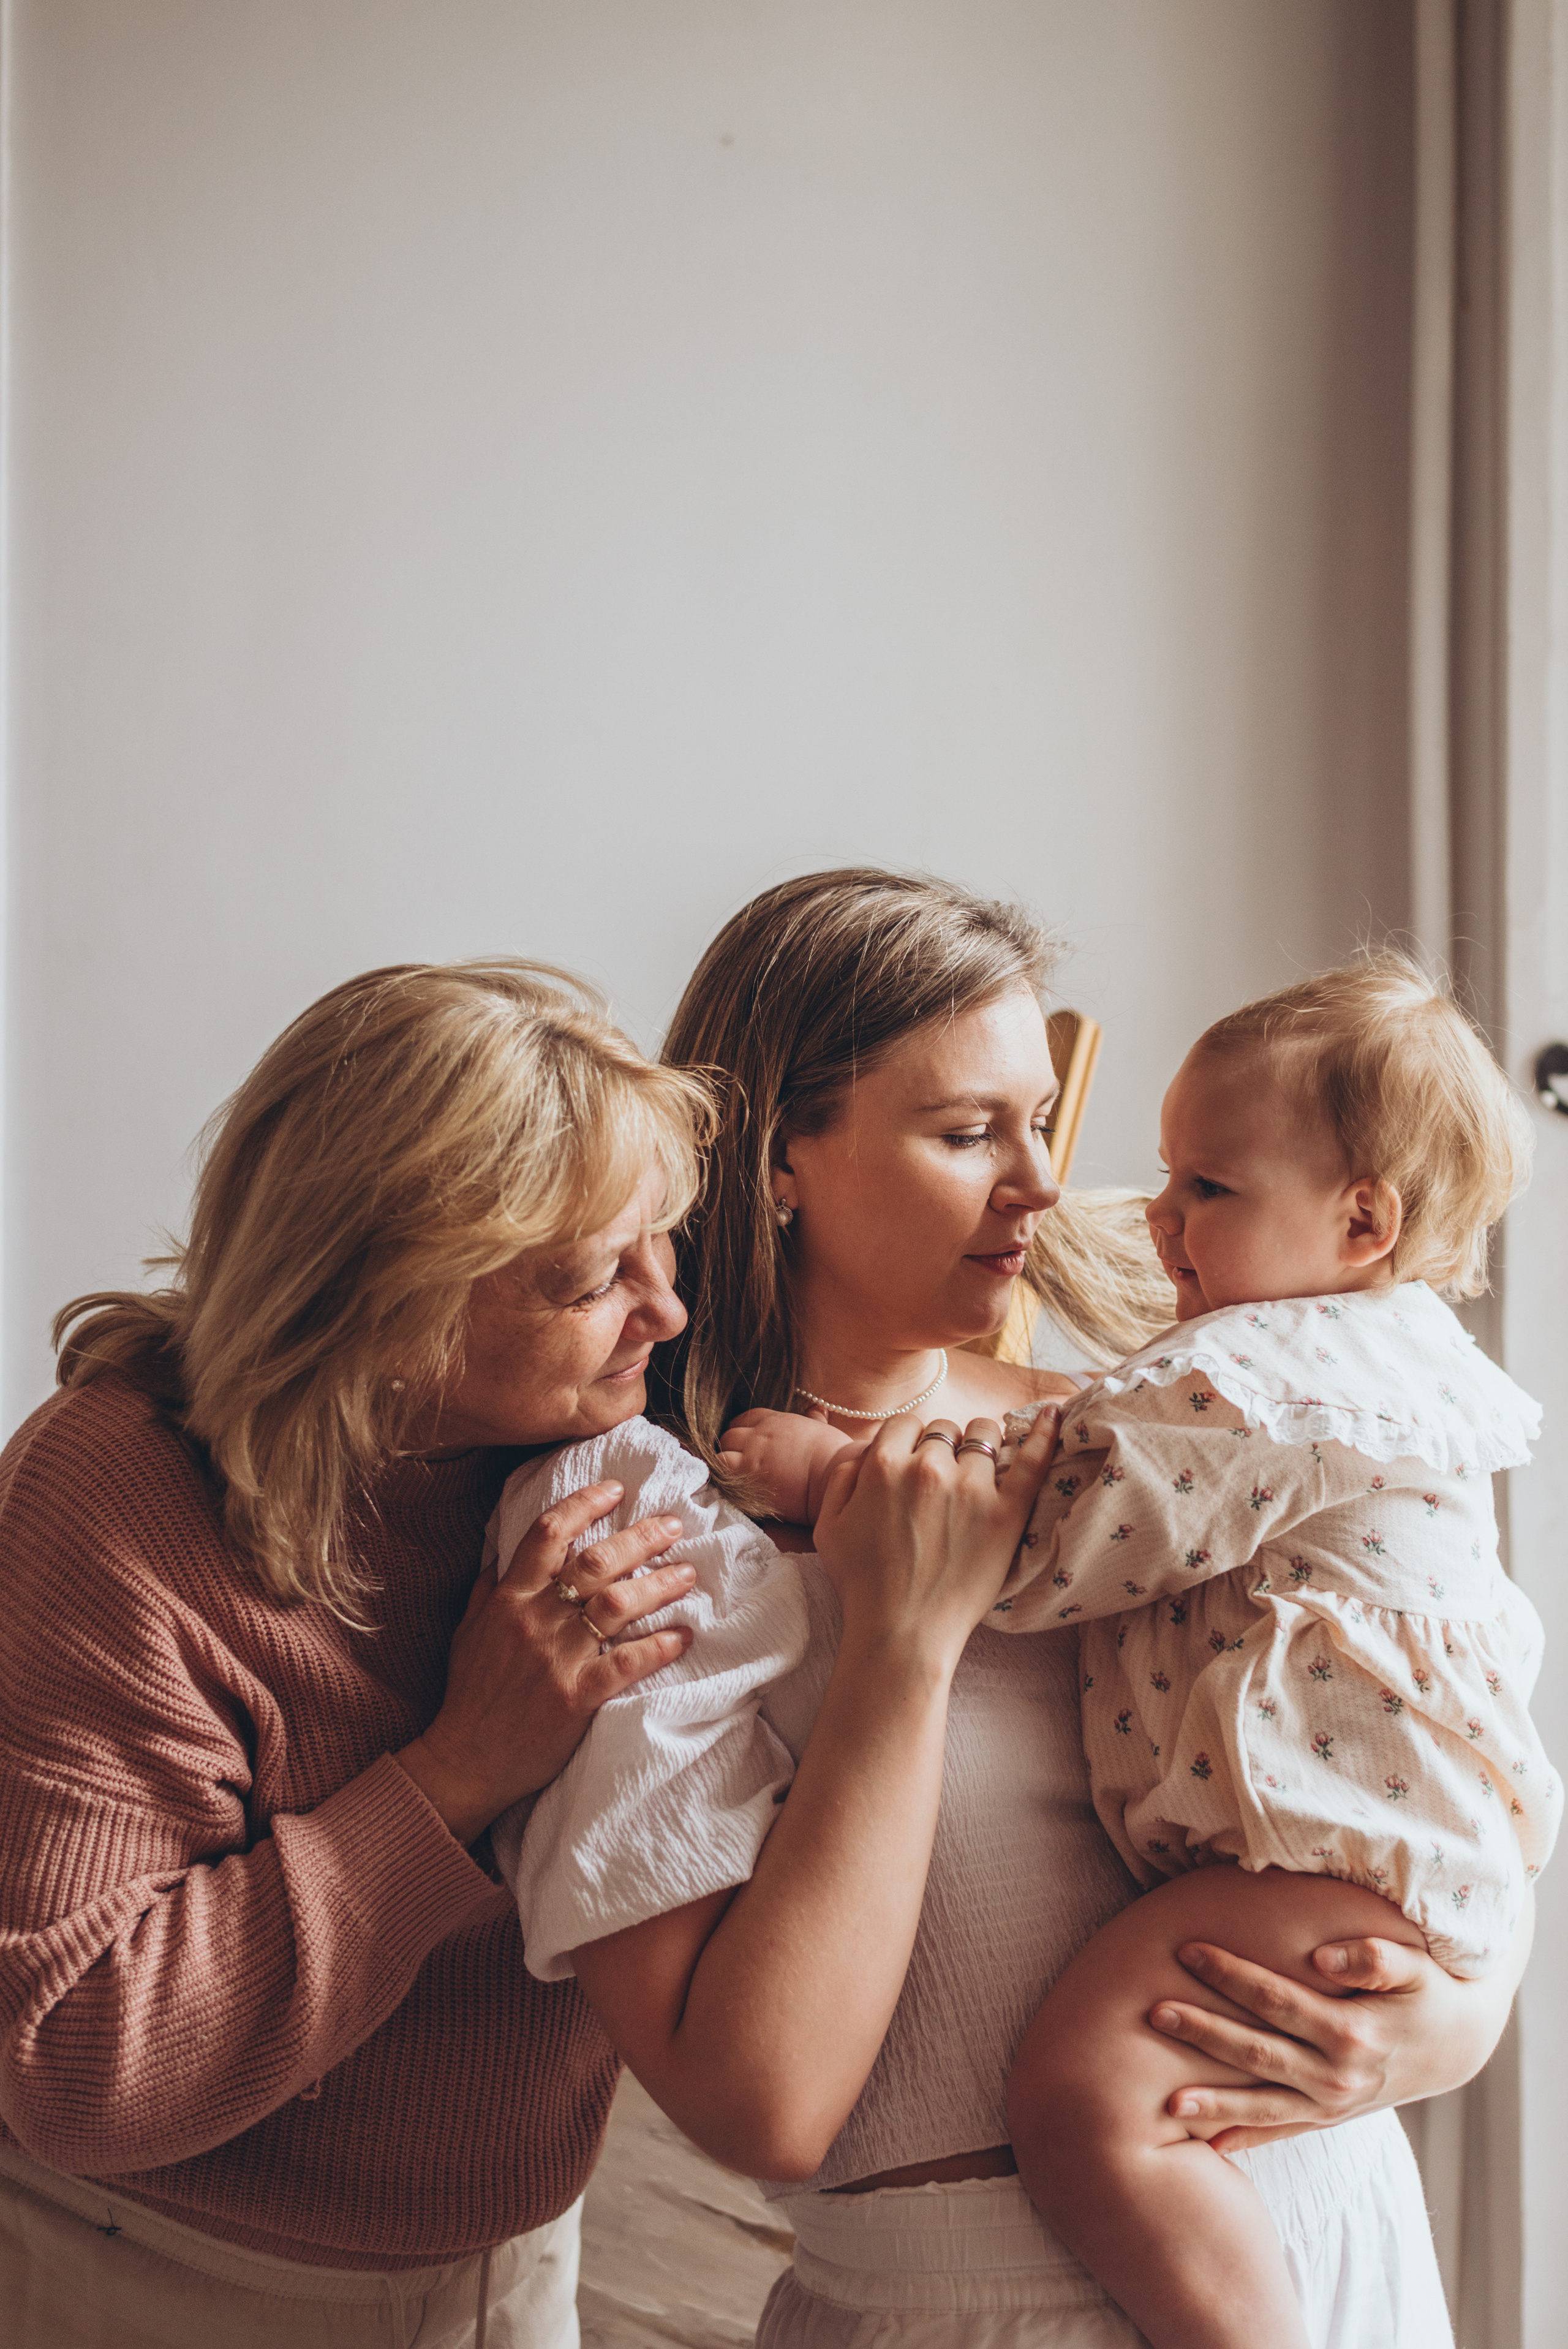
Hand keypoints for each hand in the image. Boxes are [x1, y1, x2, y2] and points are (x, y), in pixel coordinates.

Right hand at [396, 1481, 695, 1842]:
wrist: (464, 1761)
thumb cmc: (469, 1697)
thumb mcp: (468, 1632)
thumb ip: (488, 1589)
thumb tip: (504, 1553)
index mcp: (508, 1599)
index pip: (547, 1533)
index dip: (584, 1504)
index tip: (616, 1489)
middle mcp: (534, 1620)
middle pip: (595, 1562)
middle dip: (640, 1538)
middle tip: (673, 1526)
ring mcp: (557, 1659)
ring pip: (617, 1605)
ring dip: (658, 1585)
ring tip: (687, 1574)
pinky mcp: (577, 1698)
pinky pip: (627, 1663)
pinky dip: (660, 1647)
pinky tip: (684, 1636)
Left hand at [719, 1407, 852, 1525]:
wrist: (832, 1476)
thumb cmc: (833, 1454)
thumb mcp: (822, 1429)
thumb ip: (814, 1419)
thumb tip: (817, 1409)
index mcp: (776, 1421)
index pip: (746, 1418)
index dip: (743, 1431)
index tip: (747, 1444)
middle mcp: (759, 1435)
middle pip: (730, 1435)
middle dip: (732, 1448)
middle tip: (741, 1464)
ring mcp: (750, 1455)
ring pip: (721, 1454)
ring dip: (725, 1464)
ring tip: (736, 1478)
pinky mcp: (746, 1477)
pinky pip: (720, 1472)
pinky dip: (722, 1479)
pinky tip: (733, 1487)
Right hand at [813, 1405, 1058, 1666]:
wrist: (901, 1635)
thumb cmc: (862, 1585)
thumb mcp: (828, 1525)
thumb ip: (841, 1474)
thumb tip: (867, 1447)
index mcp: (883, 1466)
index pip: (906, 1424)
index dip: (910, 1441)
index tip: (915, 1463)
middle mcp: (928, 1468)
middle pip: (944, 1428)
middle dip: (943, 1446)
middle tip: (943, 1478)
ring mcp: (971, 1489)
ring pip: (983, 1435)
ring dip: (980, 1445)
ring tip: (979, 1467)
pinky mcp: (1006, 1513)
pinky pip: (1032, 1460)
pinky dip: (1044, 1433)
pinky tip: (1052, 1415)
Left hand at [1149, 1921, 1523, 2153]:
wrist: (1455, 2043)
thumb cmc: (1426, 1990)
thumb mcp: (1414, 1965)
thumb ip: (1372, 1957)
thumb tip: (1321, 1956)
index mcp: (1353, 2033)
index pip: (1278, 2000)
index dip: (1233, 1975)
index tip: (1188, 1949)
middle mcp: (1339, 2075)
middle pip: (1259, 2053)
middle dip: (1205, 2033)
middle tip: (1154, 2012)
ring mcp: (1333, 2103)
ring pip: (1263, 2105)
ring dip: (1215, 2103)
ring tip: (1166, 2101)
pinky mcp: (1330, 2117)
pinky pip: (1282, 2131)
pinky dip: (1246, 2139)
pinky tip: (1208, 2144)